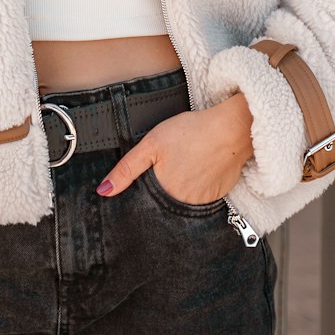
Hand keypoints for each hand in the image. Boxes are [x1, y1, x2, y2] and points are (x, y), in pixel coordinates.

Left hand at [96, 93, 254, 203]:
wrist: (231, 129)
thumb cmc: (190, 132)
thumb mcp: (151, 144)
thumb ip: (127, 169)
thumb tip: (104, 191)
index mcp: (164, 194)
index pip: (146, 202)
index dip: (144, 190)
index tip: (151, 175)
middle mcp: (183, 205)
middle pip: (165, 203)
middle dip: (163, 189)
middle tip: (172, 164)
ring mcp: (203, 203)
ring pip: (183, 202)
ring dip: (180, 190)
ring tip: (185, 165)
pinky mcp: (218, 196)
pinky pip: (201, 198)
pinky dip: (198, 187)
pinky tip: (199, 169)